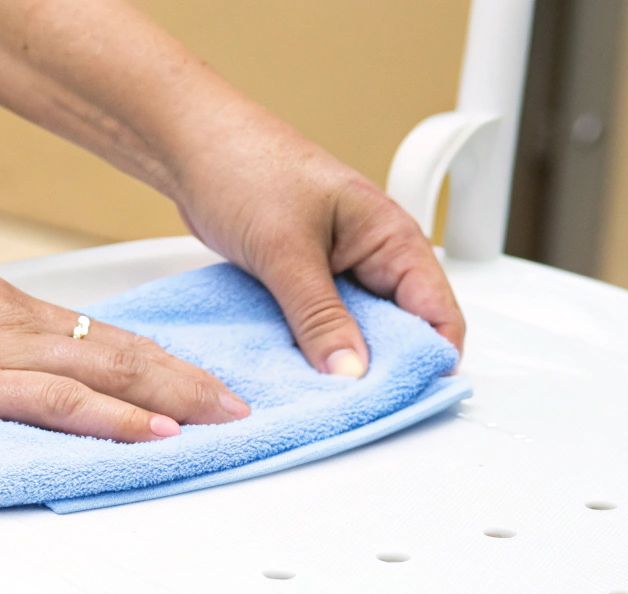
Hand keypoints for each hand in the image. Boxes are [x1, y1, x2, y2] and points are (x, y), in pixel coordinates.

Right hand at [0, 251, 249, 441]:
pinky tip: (147, 432)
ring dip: (167, 396)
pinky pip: (53, 400)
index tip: (190, 382)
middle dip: (182, 377)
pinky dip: (109, 416)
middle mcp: (4, 319)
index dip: (148, 361)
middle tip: (235, 404)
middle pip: (114, 347)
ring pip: (101, 369)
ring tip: (218, 419)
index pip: (90, 334)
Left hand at [172, 116, 465, 376]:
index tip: (406, 400)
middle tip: (358, 411)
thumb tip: (352, 371)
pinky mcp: (305, 280)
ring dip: (343, 363)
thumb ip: (320, 316)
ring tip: (324, 401)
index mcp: (392, 237)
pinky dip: (313, 349)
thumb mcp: (287, 251)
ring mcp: (339, 270)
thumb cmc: (245, 168)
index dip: (431, 360)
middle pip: (402, 331)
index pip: (437, 312)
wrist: (189, 148)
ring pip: (358, 332)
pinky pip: (321, 326)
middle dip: (384, 371)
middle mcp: (374, 256)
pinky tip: (296, 374)